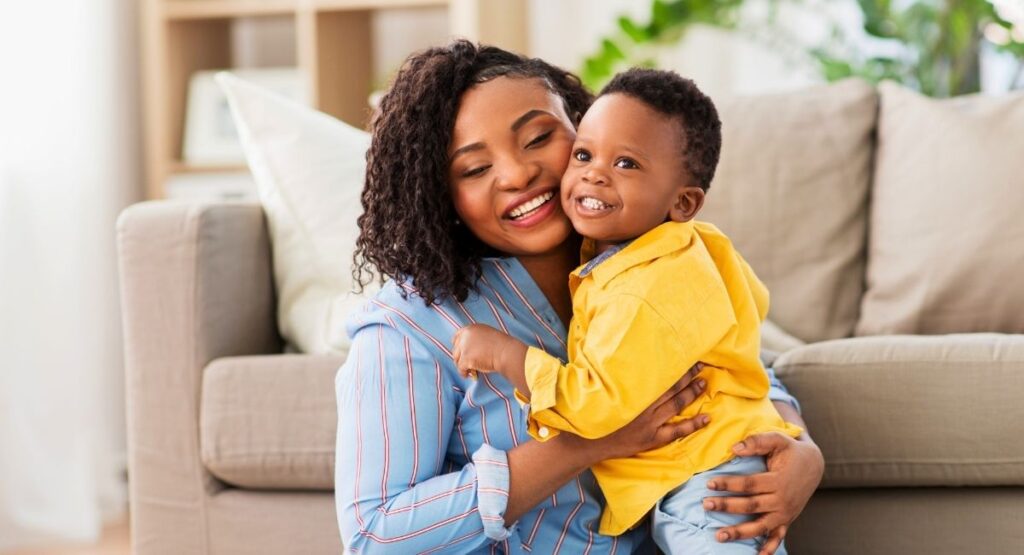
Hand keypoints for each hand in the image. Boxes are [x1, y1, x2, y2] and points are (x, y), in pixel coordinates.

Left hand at [451, 324, 508, 377]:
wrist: (506, 352)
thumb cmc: (502, 346)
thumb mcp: (488, 335)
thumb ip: (477, 339)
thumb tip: (472, 350)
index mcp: (471, 329)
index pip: (457, 336)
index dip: (457, 345)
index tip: (460, 352)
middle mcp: (465, 337)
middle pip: (456, 349)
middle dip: (460, 357)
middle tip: (467, 364)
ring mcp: (464, 348)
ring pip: (457, 359)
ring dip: (462, 365)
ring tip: (469, 371)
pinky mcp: (465, 359)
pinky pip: (460, 369)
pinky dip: (463, 373)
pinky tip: (468, 375)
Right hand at [587, 363, 709, 460]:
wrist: (588, 440)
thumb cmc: (594, 413)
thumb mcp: (602, 390)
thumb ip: (616, 378)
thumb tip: (623, 358)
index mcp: (634, 392)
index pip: (660, 375)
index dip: (675, 367)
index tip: (686, 357)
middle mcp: (644, 406)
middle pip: (672, 388)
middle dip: (688, 376)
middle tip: (701, 366)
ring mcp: (650, 423)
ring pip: (677, 405)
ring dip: (692, 394)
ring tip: (704, 384)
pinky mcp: (652, 438)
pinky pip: (677, 431)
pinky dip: (693, 424)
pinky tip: (707, 419)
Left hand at [702, 432, 823, 554]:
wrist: (814, 465)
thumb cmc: (790, 450)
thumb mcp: (777, 439)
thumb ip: (757, 441)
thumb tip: (734, 448)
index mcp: (778, 480)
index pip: (749, 484)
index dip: (729, 484)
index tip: (710, 483)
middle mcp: (782, 500)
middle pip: (750, 506)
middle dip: (727, 506)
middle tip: (706, 504)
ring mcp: (784, 513)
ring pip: (760, 526)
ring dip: (739, 532)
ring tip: (719, 536)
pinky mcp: (787, 520)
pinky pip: (778, 537)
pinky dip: (769, 548)